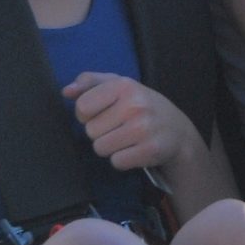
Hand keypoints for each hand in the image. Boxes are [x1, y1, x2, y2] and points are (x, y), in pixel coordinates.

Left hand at [67, 71, 200, 172]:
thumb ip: (90, 82)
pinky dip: (123, 160)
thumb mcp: (119, 85)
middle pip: (90, 131)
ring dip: (110, 147)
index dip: (88, 114)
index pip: (82, 107)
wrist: (178, 131)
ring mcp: (144, 128)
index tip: (103, 113)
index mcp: (124, 85)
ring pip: (101, 148)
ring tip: (126, 139)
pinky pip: (116, 162)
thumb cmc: (141, 106)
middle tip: (120, 127)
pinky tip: (134, 150)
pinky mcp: (150, 150)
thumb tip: (66, 91)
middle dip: (101, 132)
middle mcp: (134, 105)